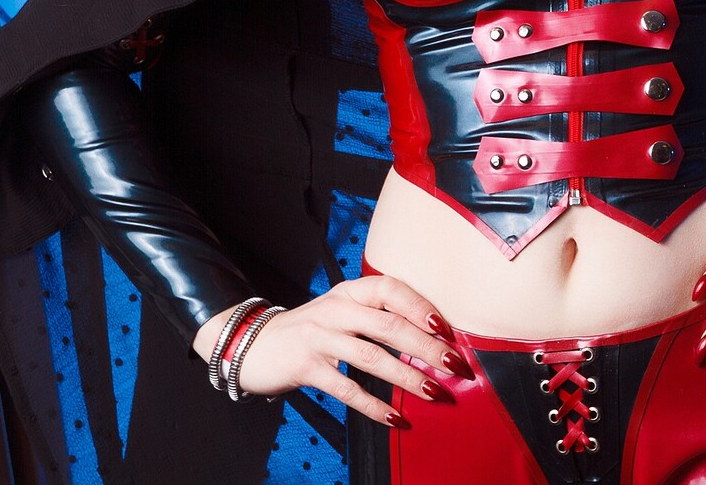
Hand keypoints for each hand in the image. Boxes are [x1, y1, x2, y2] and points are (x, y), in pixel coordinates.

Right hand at [213, 275, 472, 426]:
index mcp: (349, 292)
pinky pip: (346, 388)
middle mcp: (336, 310)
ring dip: (407, 376)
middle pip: (389, 325)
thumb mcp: (340, 311)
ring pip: (372, 356)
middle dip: (426, 347)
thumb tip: (428, 337)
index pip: (391, 289)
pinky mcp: (306, 367)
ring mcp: (319, 338)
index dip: (421, 307)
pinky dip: (373, 404)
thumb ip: (374, 316)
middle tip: (454, 364)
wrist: (251, 345)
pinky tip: (394, 417)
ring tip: (434, 392)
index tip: (446, 328)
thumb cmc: (309, 330)